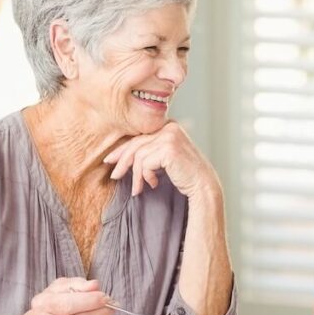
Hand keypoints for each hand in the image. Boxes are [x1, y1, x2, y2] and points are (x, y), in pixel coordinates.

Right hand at [23, 277, 113, 314]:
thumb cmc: (49, 305)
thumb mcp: (58, 288)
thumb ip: (77, 284)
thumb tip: (94, 285)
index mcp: (45, 305)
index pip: (70, 304)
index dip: (91, 301)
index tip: (105, 296)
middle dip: (101, 311)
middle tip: (112, 304)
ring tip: (106, 309)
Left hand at [103, 121, 220, 199]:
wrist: (203, 185)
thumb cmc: (185, 174)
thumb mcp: (165, 157)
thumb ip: (150, 150)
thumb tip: (122, 154)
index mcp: (169, 125)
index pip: (139, 136)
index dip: (123, 149)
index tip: (110, 160)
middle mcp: (169, 127)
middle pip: (136, 144)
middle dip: (122, 162)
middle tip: (114, 176)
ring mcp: (169, 136)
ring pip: (138, 156)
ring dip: (136, 176)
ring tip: (138, 189)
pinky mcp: (168, 148)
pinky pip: (145, 163)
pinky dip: (145, 176)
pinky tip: (154, 183)